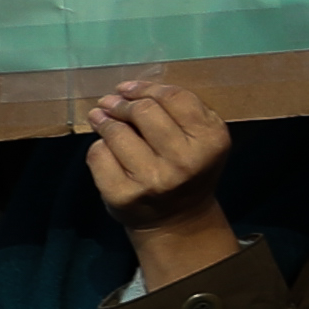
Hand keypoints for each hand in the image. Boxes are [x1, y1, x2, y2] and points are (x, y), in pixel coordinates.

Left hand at [85, 77, 237, 276]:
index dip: (146, 88)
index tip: (127, 88)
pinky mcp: (123, 194)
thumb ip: (183, 110)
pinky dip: (99, 147)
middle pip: (144, 111)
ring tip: (101, 117)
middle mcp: (184, 161)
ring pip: (116, 132)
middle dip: (122, 102)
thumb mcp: (204, 137)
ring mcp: (152, 180)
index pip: (175, 98)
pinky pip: (99, 155)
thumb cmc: (189, 169)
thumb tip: (132, 89)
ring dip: (104, 120)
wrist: (178, 220)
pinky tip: (105, 148)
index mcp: (210, 140)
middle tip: (111, 102)